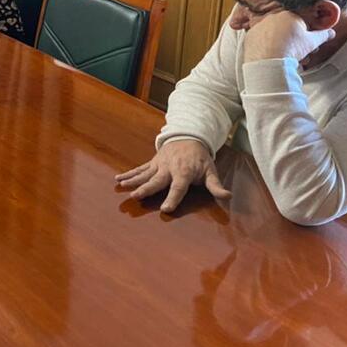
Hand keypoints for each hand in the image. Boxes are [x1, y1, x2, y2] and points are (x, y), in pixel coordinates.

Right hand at [115, 139, 230, 213]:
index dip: (173, 198)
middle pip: (156, 181)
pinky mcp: (152, 163)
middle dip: (145, 188)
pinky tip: (118, 179)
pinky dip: (129, 174)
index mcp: (184, 173)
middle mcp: (169, 169)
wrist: (188, 137)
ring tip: (122, 186)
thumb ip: (216, 185)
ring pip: (145, 174)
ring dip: (133, 180)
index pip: (178, 188)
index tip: (166, 209)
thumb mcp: (211, 171)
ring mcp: (159, 165)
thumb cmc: (200, 158)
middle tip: (135, 196)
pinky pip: (140, 169)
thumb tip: (228, 196)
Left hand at [242, 10, 335, 63]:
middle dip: (294, 41)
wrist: (269, 61)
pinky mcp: (249, 36)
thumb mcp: (312, 42)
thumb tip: (330, 33)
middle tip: (299, 53)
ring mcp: (259, 26)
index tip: (307, 45)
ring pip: (273, 35)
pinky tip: (272, 55)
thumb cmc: (290, 50)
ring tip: (286, 57)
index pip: (300, 23)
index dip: (305, 36)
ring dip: (280, 44)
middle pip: (286, 28)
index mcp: (288, 15)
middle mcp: (271, 18)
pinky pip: (261, 41)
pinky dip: (266, 47)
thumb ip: (322, 35)